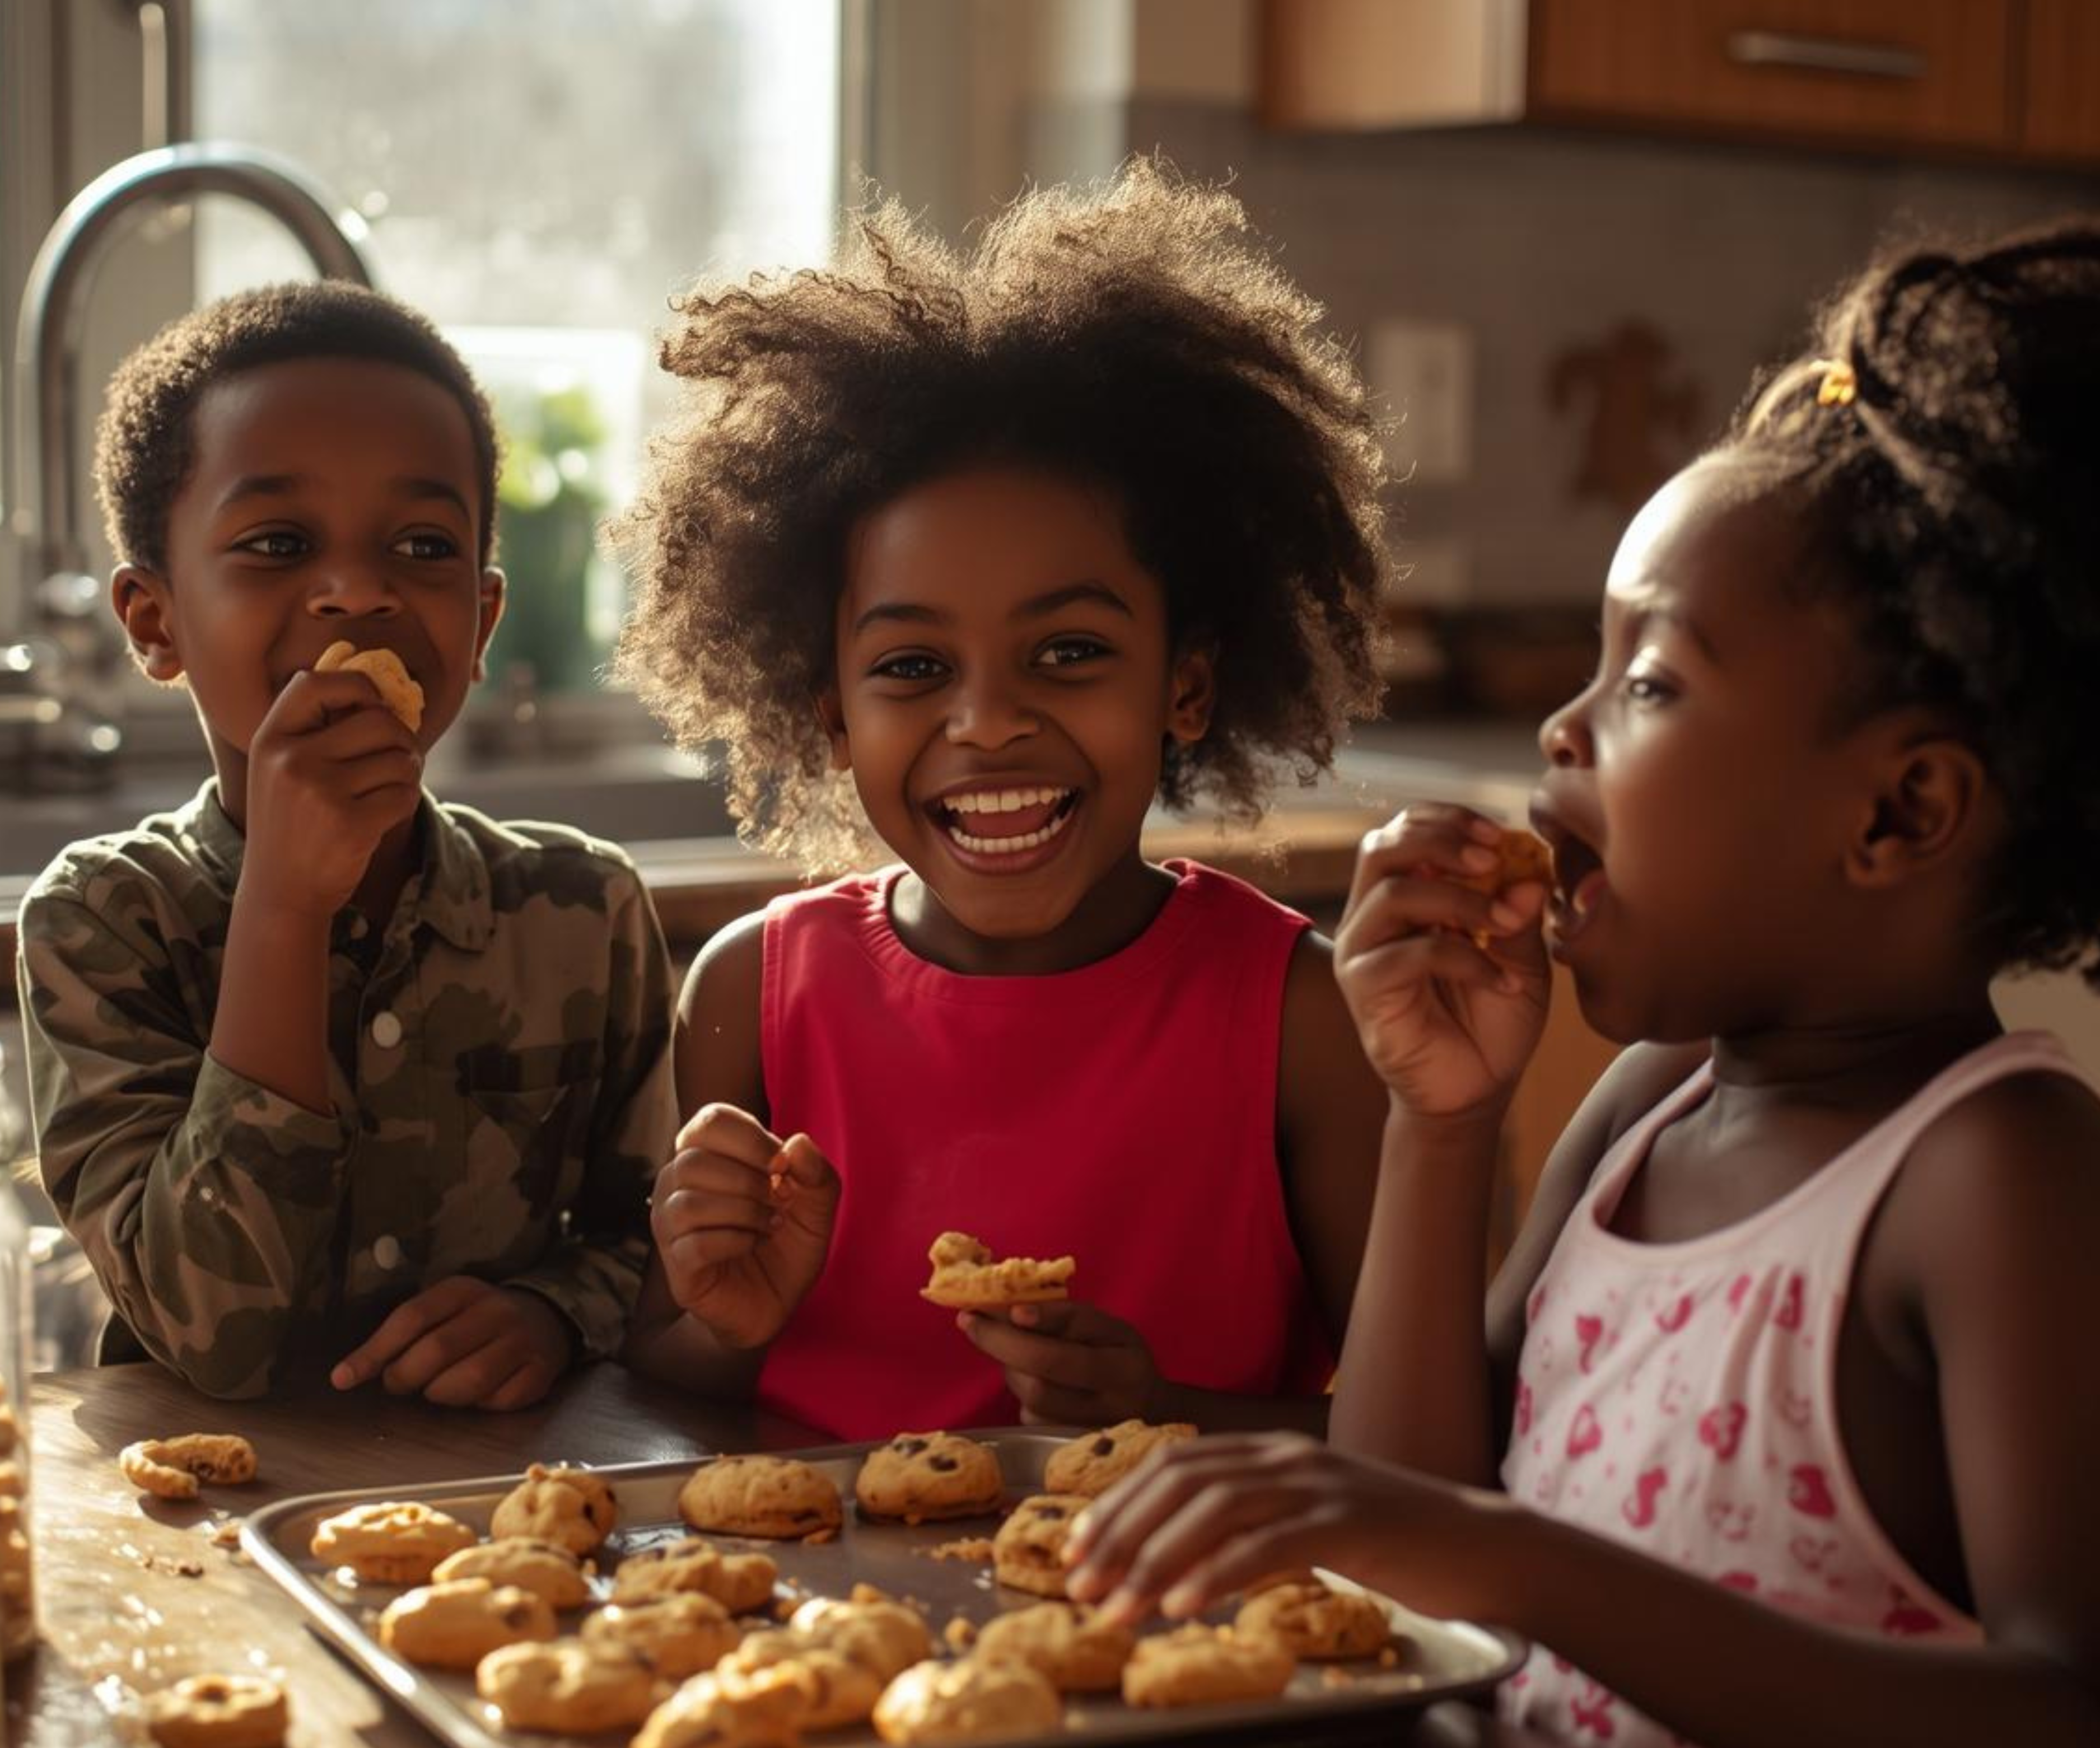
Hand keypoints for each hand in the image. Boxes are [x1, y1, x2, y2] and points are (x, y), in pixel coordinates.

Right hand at [239, 669, 423, 919]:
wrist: (280, 892)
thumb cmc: (291, 824)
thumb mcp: (280, 770)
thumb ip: (314, 731)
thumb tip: (382, 694)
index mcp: (270, 739)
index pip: (315, 682)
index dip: (357, 686)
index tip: (372, 706)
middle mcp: (291, 760)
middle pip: (378, 720)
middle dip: (401, 739)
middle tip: (399, 758)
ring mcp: (320, 792)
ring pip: (399, 759)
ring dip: (407, 774)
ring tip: (388, 789)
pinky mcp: (351, 824)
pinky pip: (406, 794)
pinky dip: (406, 801)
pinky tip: (385, 814)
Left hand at [330, 1276, 573, 1409]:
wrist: (545, 1318)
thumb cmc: (475, 1321)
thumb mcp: (440, 1312)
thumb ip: (400, 1336)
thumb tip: (346, 1375)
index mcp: (463, 1290)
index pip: (411, 1318)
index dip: (374, 1351)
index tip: (343, 1378)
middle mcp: (496, 1310)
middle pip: (438, 1350)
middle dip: (406, 1377)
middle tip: (400, 1384)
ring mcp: (522, 1341)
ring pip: (471, 1380)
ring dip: (442, 1394)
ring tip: (437, 1389)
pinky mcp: (540, 1371)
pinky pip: (500, 1400)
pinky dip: (480, 1405)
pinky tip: (477, 1396)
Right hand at [649, 1105, 838, 1349]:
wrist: (777, 1302)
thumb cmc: (788, 1243)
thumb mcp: (817, 1205)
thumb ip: (816, 1171)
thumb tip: (797, 1143)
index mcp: (708, 1154)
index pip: (710, 1120)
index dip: (750, 1137)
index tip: (780, 1164)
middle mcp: (677, 1183)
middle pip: (695, 1160)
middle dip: (750, 1180)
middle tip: (779, 1201)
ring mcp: (670, 1225)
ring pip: (690, 1203)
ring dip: (744, 1212)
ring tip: (770, 1225)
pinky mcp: (677, 1266)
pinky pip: (695, 1244)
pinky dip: (734, 1241)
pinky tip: (752, 1244)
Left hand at [958, 1299, 1165, 1424]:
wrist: (1150, 1409)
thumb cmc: (1120, 1356)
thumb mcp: (1108, 1328)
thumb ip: (1068, 1318)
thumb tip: (1011, 1312)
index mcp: (1124, 1369)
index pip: (1073, 1350)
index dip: (1038, 1329)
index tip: (1005, 1308)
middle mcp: (1109, 1408)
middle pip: (1041, 1381)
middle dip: (1000, 1345)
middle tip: (969, 1320)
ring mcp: (1086, 1434)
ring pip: (1030, 1399)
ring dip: (1011, 1368)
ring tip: (1016, 1348)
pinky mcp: (1068, 1447)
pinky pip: (1031, 1415)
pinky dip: (1023, 1391)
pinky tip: (1033, 1376)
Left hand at [1062, 1431, 1507, 1627]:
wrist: (1482, 1547)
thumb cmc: (1393, 1546)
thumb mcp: (1309, 1525)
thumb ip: (1252, 1529)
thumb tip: (1180, 1564)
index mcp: (1272, 1451)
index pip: (1174, 1463)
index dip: (1117, 1501)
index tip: (1075, 1546)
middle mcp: (1287, 1457)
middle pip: (1181, 1481)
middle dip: (1120, 1531)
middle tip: (1079, 1583)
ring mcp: (1319, 1484)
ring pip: (1215, 1511)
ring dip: (1155, 1559)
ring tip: (1117, 1607)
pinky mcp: (1349, 1522)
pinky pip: (1269, 1544)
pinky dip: (1219, 1573)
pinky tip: (1183, 1605)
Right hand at [1335, 806, 1549, 1117]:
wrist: (1476, 1090)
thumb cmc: (1493, 1018)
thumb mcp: (1522, 957)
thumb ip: (1519, 913)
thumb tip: (1530, 870)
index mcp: (1404, 893)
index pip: (1404, 830)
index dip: (1448, 820)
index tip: (1501, 833)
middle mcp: (1371, 916)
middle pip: (1382, 847)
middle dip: (1441, 841)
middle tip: (1492, 858)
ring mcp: (1361, 952)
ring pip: (1393, 894)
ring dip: (1459, 898)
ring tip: (1507, 922)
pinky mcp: (1362, 991)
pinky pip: (1407, 955)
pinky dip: (1464, 958)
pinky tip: (1501, 982)